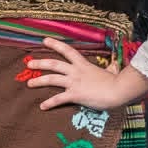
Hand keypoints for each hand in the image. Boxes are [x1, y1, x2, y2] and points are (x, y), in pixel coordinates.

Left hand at [25, 38, 143, 111]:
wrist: (118, 90)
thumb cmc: (116, 82)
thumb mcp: (110, 72)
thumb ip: (108, 69)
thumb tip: (114, 67)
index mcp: (83, 65)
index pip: (67, 51)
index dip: (55, 45)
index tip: (45, 41)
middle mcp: (76, 71)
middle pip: (54, 64)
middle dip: (40, 63)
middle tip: (29, 63)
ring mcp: (74, 82)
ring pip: (52, 79)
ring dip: (39, 81)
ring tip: (29, 83)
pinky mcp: (75, 95)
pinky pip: (59, 99)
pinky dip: (49, 103)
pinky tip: (42, 107)